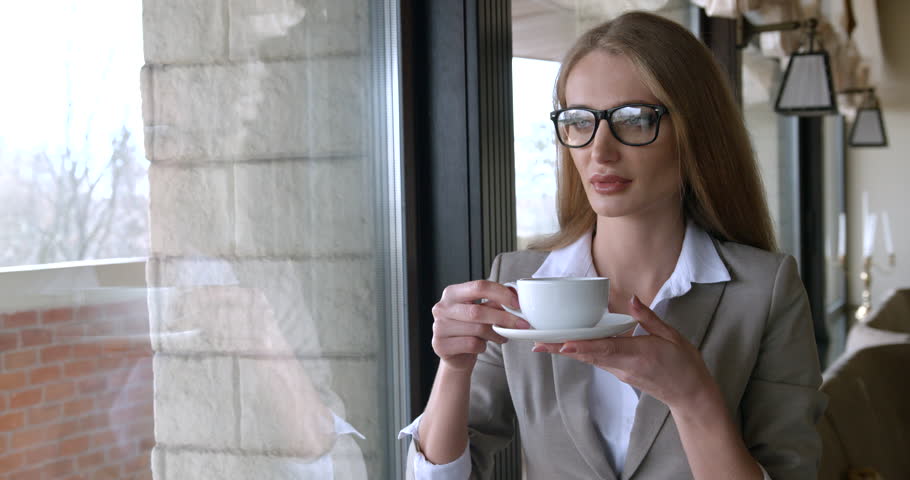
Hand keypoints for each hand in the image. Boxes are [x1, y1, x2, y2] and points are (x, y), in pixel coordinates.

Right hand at [431, 281, 530, 371]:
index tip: (517, 303)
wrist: (455, 354)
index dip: (501, 293)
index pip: (479, 286)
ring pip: (477, 329)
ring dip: (496, 334)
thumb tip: (516, 295)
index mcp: (452, 292)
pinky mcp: (441, 345)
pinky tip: (483, 345)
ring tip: (502, 337)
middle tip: (522, 324)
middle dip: (504, 318)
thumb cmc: (470, 328)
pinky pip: (471, 344)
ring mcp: (439, 327)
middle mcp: (442, 307)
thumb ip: (495, 302)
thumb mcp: (481, 311)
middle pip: (478, 310)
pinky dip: (483, 346)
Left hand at [533, 295, 718, 410]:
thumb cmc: (684, 364)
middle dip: (562, 349)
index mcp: (638, 354)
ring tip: (544, 345)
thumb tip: (631, 299)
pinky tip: (567, 347)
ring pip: (589, 359)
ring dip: (566, 352)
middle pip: (588, 355)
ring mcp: (620, 372)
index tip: (563, 344)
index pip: (605, 349)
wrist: (690, 394)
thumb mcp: (672, 336)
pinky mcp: (620, 373)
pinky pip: (596, 361)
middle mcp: (624, 365)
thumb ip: (648, 318)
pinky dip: (580, 354)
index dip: (582, 347)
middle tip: (538, 343)